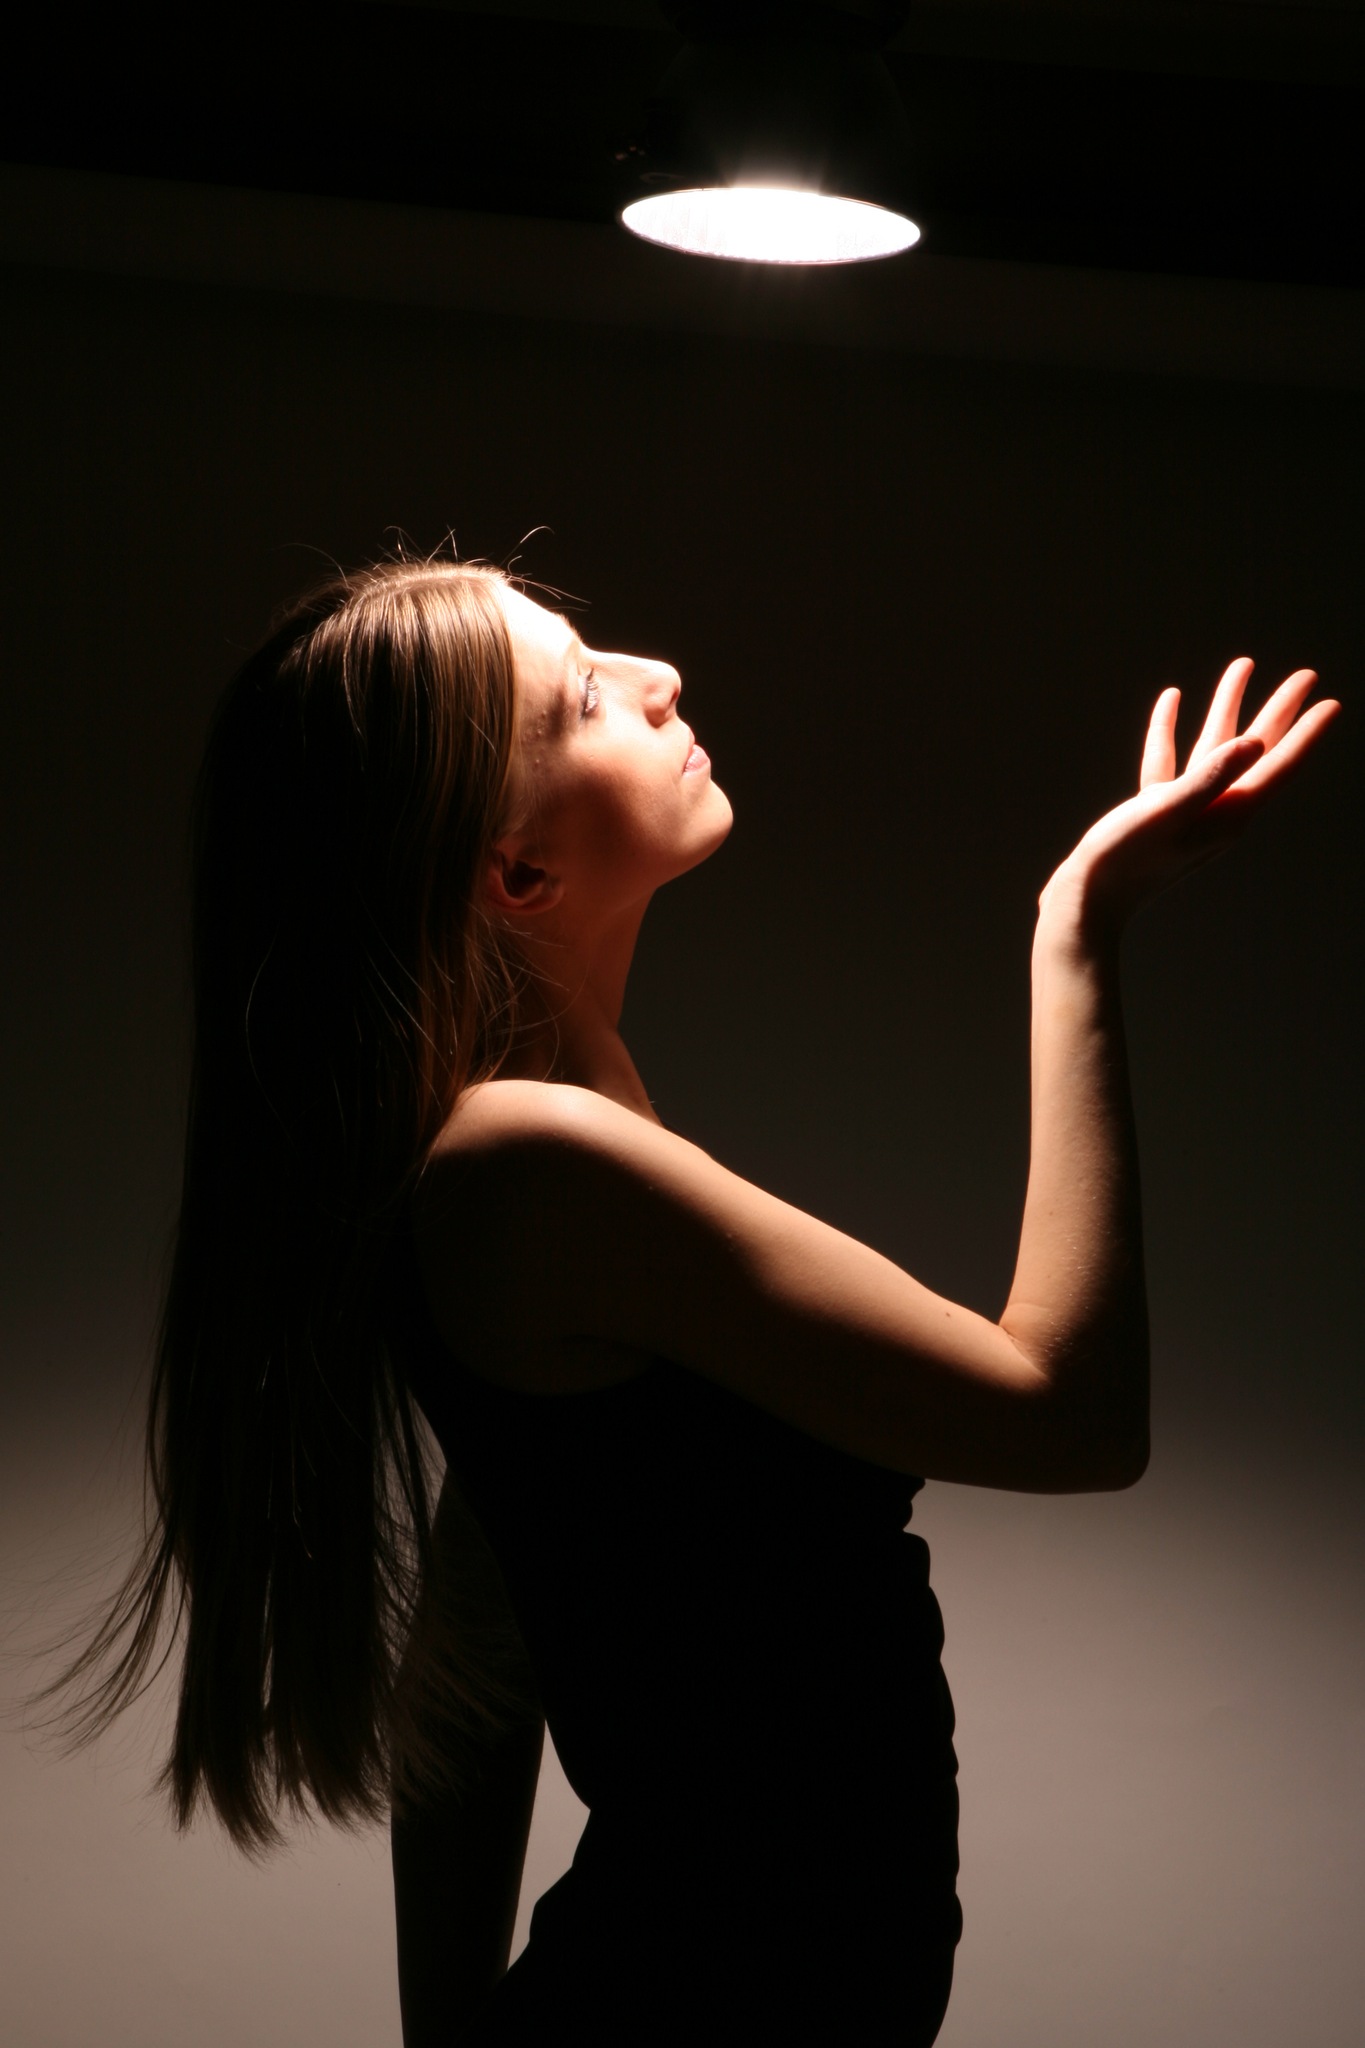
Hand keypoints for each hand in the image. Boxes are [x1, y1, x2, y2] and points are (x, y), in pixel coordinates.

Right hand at [1041, 657, 1339, 936]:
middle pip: (1257, 751)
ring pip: (1215, 747)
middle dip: (1279, 711)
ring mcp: (1187, 811)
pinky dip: (1172, 728)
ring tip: (1241, 666)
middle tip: (1306, 676)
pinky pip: (1172, 759)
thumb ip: (1210, 777)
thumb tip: (1255, 744)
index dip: (1306, 733)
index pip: (1278, 766)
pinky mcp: (1157, 811)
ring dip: (1228, 707)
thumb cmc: (1123, 861)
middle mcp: (1216, 812)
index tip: (1331, 702)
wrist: (1084, 904)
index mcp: (1228, 815)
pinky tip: (1171, 701)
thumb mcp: (1167, 812)